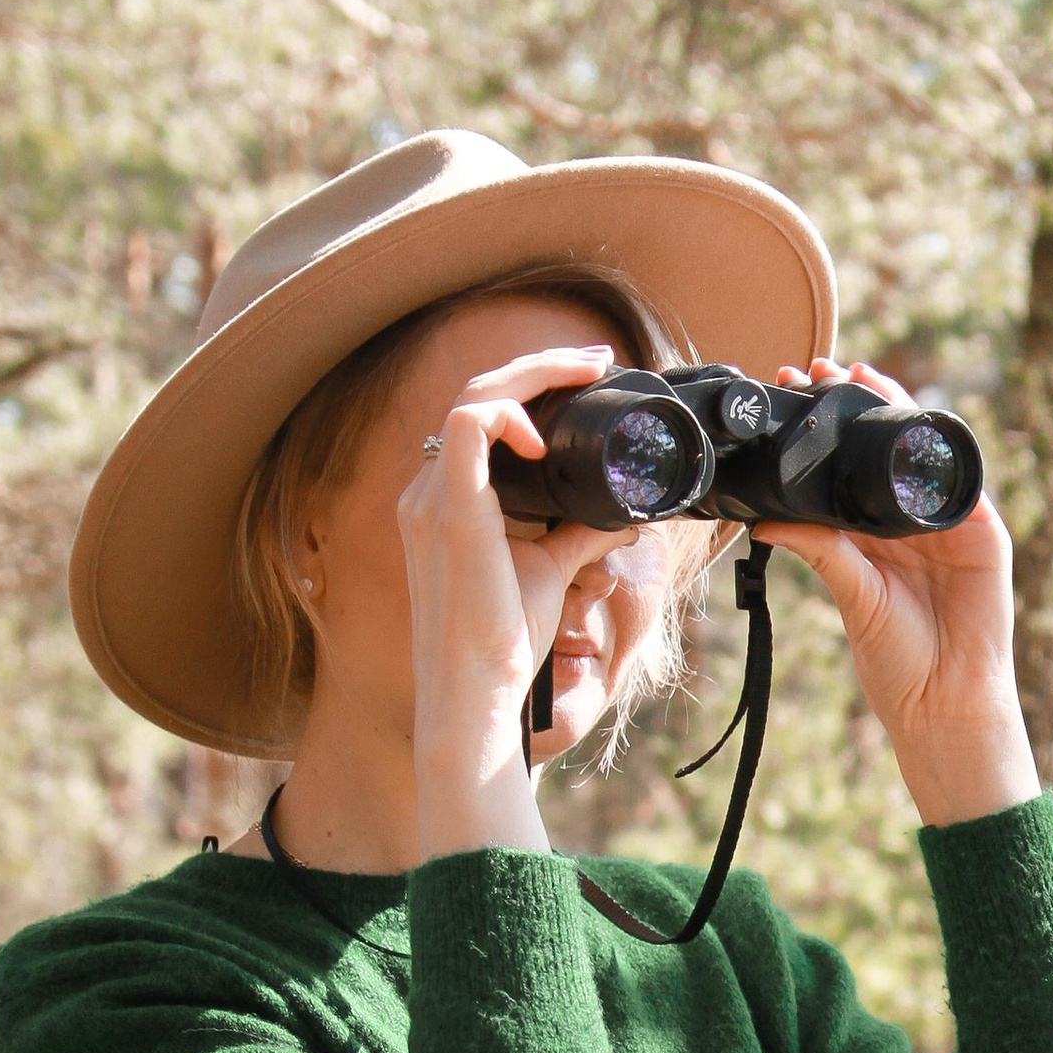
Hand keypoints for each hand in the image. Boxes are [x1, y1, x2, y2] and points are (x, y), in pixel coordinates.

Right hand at [399, 342, 628, 853]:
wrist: (478, 692)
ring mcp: (429, 498)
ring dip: (533, 375)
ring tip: (584, 370)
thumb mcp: (552, 571)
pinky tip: (545, 436)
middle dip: (539, 368)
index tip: (584, 377)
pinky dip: (512, 414)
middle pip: (476, 397)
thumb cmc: (506, 643)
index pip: (479, 419)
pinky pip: (470, 426)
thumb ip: (580, 536)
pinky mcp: (448, 510)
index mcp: (444, 502)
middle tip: (594, 359)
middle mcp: (426, 492)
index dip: (529, 388)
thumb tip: (626, 519)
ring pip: (474, 399)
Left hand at [753, 362, 1041, 829]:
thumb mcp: (849, 592)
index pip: (847, 467)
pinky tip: (913, 421)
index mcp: (875, 534)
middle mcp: (910, 522)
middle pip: (883, 448)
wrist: (943, 701)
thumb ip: (817, 547)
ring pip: (921, 453)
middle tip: (819, 368)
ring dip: (896, 411)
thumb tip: (764, 517)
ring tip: (862, 377)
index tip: (792, 391)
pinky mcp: (983, 534)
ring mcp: (949, 524)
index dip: (825, 430)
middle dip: (856, 405)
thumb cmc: (897, 659)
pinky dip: (939, 451)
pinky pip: (962, 482)